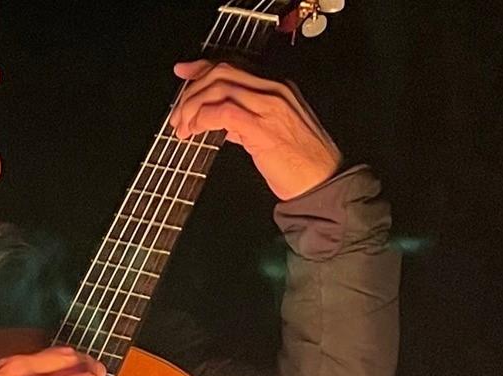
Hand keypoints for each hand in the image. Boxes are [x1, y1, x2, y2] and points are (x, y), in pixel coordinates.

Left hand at [169, 60, 341, 199]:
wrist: (324, 182)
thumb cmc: (301, 163)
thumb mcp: (273, 133)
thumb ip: (246, 122)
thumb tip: (220, 121)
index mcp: (278, 87)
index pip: (234, 66)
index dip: (202, 67)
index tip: (183, 72)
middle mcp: (274, 90)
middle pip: (221, 72)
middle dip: (192, 91)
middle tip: (178, 115)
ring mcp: (269, 106)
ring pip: (218, 88)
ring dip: (192, 107)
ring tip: (183, 128)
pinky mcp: (262, 127)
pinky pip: (222, 112)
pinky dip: (202, 119)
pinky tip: (195, 132)